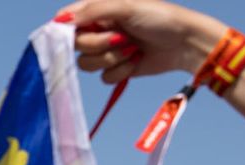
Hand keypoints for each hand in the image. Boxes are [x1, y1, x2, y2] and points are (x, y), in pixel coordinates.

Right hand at [57, 0, 228, 84]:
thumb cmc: (160, 17)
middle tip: (121, 38)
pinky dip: (121, 71)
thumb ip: (92, 11)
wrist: (185, 43)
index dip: (65, 31)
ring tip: (133, 49)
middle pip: (77, 46)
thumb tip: (59, 20)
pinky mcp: (117, 68)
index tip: (72, 37)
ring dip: (112, 59)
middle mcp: (99, 29)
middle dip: (100, 45)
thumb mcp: (126, 6)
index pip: (66, 21)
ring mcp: (108, 50)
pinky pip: (104, 77)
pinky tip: (137, 61)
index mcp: (98, 10)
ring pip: (88, 64)